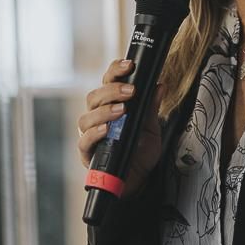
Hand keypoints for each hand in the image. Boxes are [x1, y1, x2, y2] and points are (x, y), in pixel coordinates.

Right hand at [76, 58, 162, 196]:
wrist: (139, 180)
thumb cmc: (141, 151)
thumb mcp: (151, 127)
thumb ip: (151, 107)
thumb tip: (160, 84)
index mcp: (111, 105)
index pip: (107, 82)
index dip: (115, 70)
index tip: (130, 64)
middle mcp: (97, 117)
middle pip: (94, 96)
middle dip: (112, 89)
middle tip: (131, 91)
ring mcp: (90, 135)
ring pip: (86, 116)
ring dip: (104, 111)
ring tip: (122, 110)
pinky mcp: (87, 154)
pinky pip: (84, 141)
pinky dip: (95, 133)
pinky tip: (107, 130)